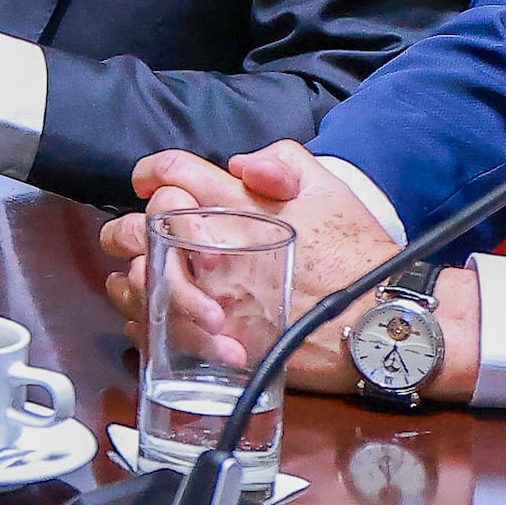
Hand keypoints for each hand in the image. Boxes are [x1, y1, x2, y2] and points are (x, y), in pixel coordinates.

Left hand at [97, 145, 396, 389]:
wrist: (378, 321)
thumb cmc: (355, 254)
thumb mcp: (328, 187)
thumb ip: (283, 161)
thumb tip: (241, 164)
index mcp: (236, 205)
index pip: (170, 173)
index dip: (151, 173)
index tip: (149, 182)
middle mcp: (213, 249)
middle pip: (134, 227)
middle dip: (127, 227)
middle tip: (139, 233)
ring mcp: (209, 298)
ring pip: (134, 281)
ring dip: (131, 274)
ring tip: (143, 275)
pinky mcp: (212, 343)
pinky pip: (152, 329)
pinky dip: (145, 319)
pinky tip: (156, 313)